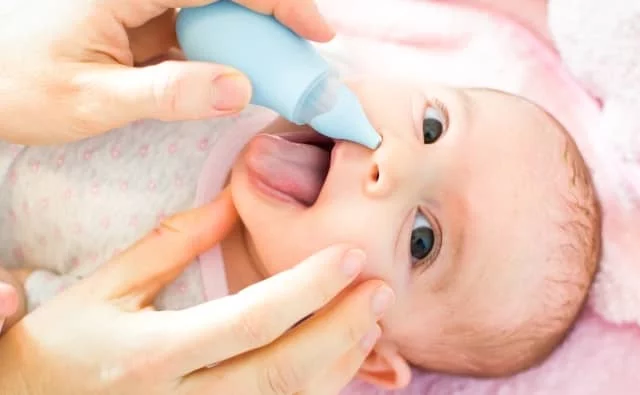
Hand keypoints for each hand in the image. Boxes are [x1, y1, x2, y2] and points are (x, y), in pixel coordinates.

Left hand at [0, 0, 333, 144]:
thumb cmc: (13, 85)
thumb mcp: (91, 99)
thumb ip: (168, 93)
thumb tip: (241, 87)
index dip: (278, 1)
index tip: (317, 31)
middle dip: (270, 17)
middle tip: (302, 58)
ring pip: (212, 4)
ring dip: (249, 34)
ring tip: (277, 71)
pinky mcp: (134, 14)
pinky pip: (193, 22)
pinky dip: (221, 46)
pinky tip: (235, 73)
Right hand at [0, 189, 391, 394]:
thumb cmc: (58, 347)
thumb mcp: (105, 288)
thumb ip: (170, 244)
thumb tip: (230, 202)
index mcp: (152, 354)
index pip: (252, 320)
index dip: (309, 289)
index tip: (350, 257)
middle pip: (283, 372)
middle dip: (342, 331)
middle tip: (382, 290)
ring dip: (339, 363)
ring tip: (371, 320)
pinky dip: (314, 390)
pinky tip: (338, 360)